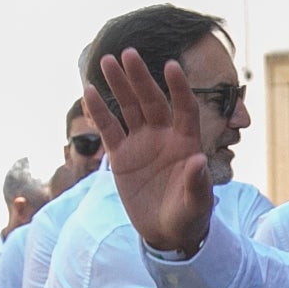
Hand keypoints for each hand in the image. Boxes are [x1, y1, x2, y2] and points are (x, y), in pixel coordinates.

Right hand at [90, 48, 214, 256]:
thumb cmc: (189, 218)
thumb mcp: (196, 205)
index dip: (178, 88)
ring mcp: (141, 143)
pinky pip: (109, 129)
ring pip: (129, 108)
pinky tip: (89, 91)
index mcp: (186, 143)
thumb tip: (200, 161)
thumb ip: (197, 184)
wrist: (166, 234)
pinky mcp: (122, 156)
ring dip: (119, 85)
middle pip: (151, 100)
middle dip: (140, 78)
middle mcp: (164, 137)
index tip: (170, 66)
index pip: (184, 108)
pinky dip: (99, 112)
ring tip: (106, 61)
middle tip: (128, 53)